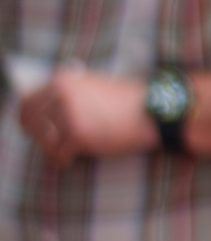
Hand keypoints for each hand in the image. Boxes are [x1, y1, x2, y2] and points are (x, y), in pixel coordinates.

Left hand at [19, 68, 154, 166]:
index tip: (33, 128)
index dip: (28, 117)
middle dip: (37, 136)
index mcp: (64, 80)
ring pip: (44, 139)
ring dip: (51, 148)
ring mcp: (70, 114)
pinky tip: (69, 160)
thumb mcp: (95, 86)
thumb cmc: (128, 99)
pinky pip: (59, 153)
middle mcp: (62, 94)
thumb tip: (50, 110)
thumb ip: (71, 93)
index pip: (29, 100)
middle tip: (48, 145)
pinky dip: (62, 159)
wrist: (152, 110)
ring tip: (62, 154)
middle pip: (31, 121)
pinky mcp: (78, 134)